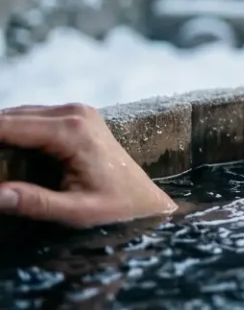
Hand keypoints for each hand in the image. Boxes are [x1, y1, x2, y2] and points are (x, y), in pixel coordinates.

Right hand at [0, 103, 176, 228]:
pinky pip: (31, 119)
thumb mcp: (76, 212)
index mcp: (72, 131)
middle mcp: (74, 113)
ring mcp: (76, 112)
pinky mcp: (75, 117)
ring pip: (17, 115)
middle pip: (9, 117)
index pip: (8, 126)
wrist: (147, 202)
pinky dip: (9, 132)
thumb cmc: (118, 209)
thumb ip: (35, 203)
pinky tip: (1, 151)